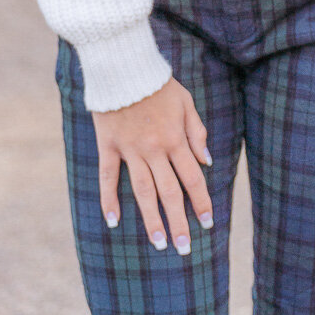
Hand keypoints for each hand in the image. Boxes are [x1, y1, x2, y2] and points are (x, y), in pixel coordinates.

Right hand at [92, 75, 213, 254]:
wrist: (124, 66)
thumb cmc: (159, 84)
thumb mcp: (186, 102)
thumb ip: (196, 132)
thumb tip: (207, 161)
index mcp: (175, 139)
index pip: (192, 178)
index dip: (201, 202)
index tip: (207, 224)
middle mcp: (154, 149)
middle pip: (169, 192)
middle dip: (178, 222)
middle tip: (183, 248)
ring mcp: (130, 150)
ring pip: (142, 192)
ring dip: (151, 220)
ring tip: (159, 243)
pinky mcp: (109, 146)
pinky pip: (108, 177)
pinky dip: (109, 200)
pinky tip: (113, 222)